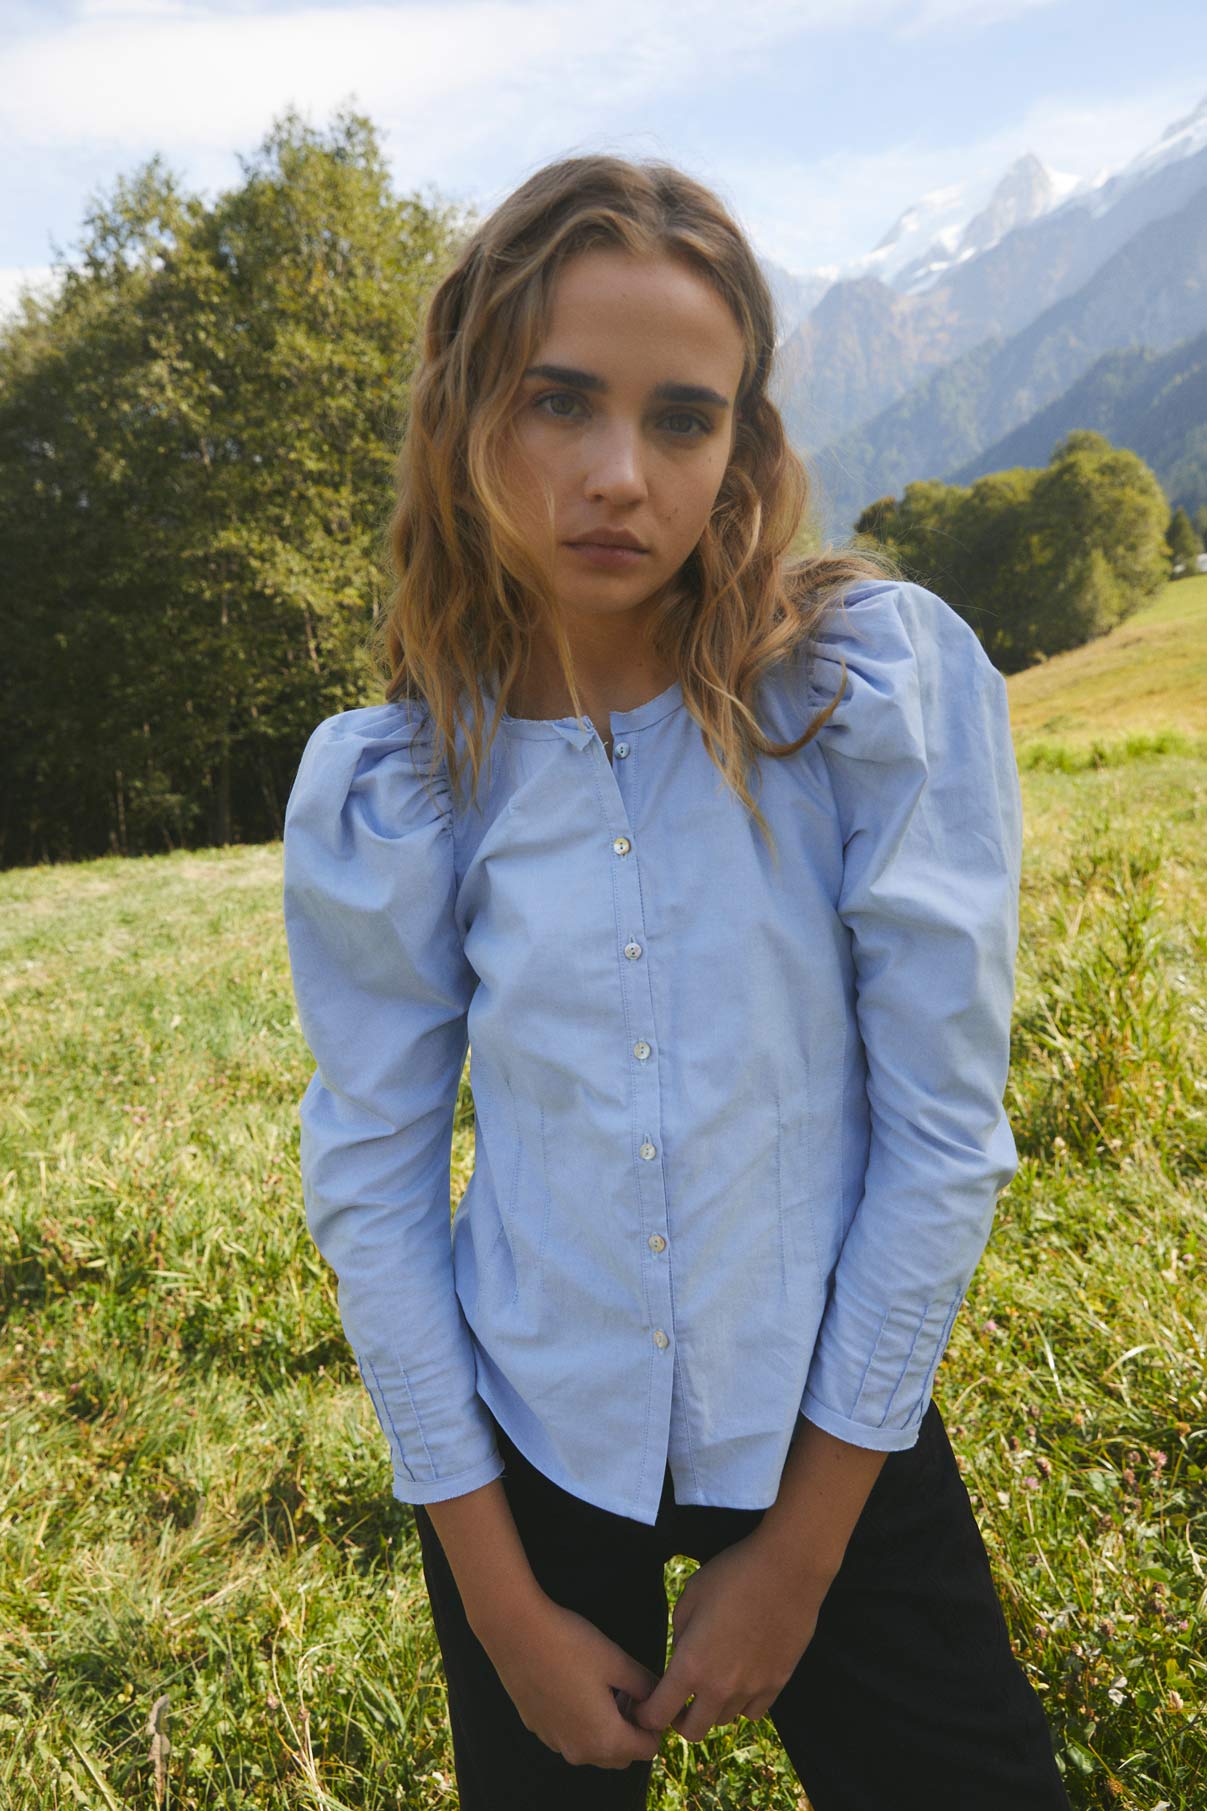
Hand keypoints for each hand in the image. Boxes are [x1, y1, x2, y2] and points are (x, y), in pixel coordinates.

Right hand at [478, 1591, 664, 1770]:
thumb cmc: (570, 1644)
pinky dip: (581, 1722)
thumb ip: (646, 1685)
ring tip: (603, 1685)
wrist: (516, 1631)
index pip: (648, 1749)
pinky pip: (570, 1736)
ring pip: (595, 1748)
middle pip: (622, 1754)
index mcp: (605, 1739)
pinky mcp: (538, 1728)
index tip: (645, 1692)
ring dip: (607, 1727)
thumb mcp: (617, 1661)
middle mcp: (579, 1751)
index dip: (654, 1721)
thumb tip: (660, 1695)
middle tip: (626, 1689)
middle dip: (631, 1727)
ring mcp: (555, 1742)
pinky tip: (575, 1684)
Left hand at [630, 1531, 830, 1742]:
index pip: (659, 1713)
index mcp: (691, 1665)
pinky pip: (752, 1712)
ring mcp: (751, 1689)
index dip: (646, 1715)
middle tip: (679, 1700)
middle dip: (678, 1720)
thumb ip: (679, 1634)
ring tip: (713, 1681)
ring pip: (723, 1720)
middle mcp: (720, 1686)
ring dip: (712, 1708)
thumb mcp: (691, 1596)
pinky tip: (740, 1680)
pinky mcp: (776, 1684)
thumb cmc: (734, 1575)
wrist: (787, 1570)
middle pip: (692, 1731)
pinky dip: (742, 1703)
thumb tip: (681, 1654)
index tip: (644, 1707)